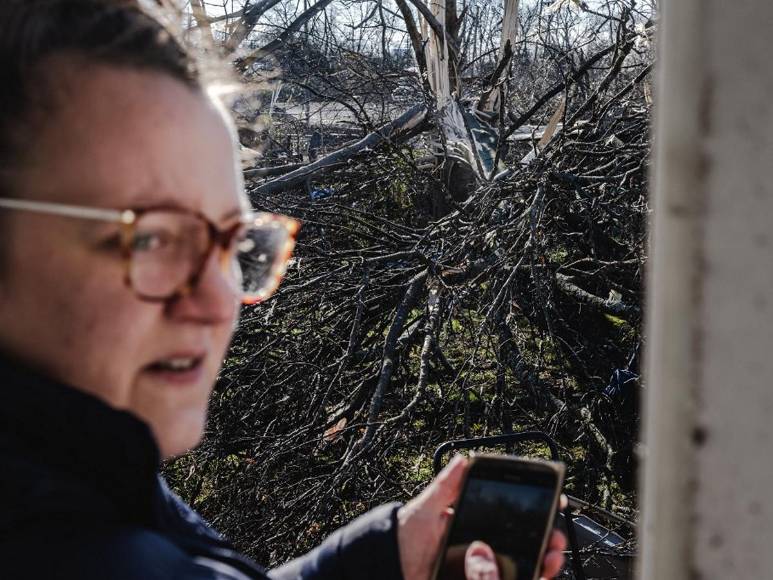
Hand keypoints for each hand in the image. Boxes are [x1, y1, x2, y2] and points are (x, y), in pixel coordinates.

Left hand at [396, 455, 566, 579]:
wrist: (388, 568)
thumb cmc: (404, 537)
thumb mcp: (424, 508)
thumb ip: (444, 487)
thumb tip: (462, 460)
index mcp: (472, 519)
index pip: (510, 511)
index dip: (534, 507)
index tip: (554, 501)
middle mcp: (481, 542)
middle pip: (523, 538)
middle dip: (547, 535)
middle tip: (556, 535)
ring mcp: (482, 564)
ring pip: (522, 563)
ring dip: (543, 560)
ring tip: (551, 557)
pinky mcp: (479, 579)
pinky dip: (528, 578)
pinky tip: (536, 574)